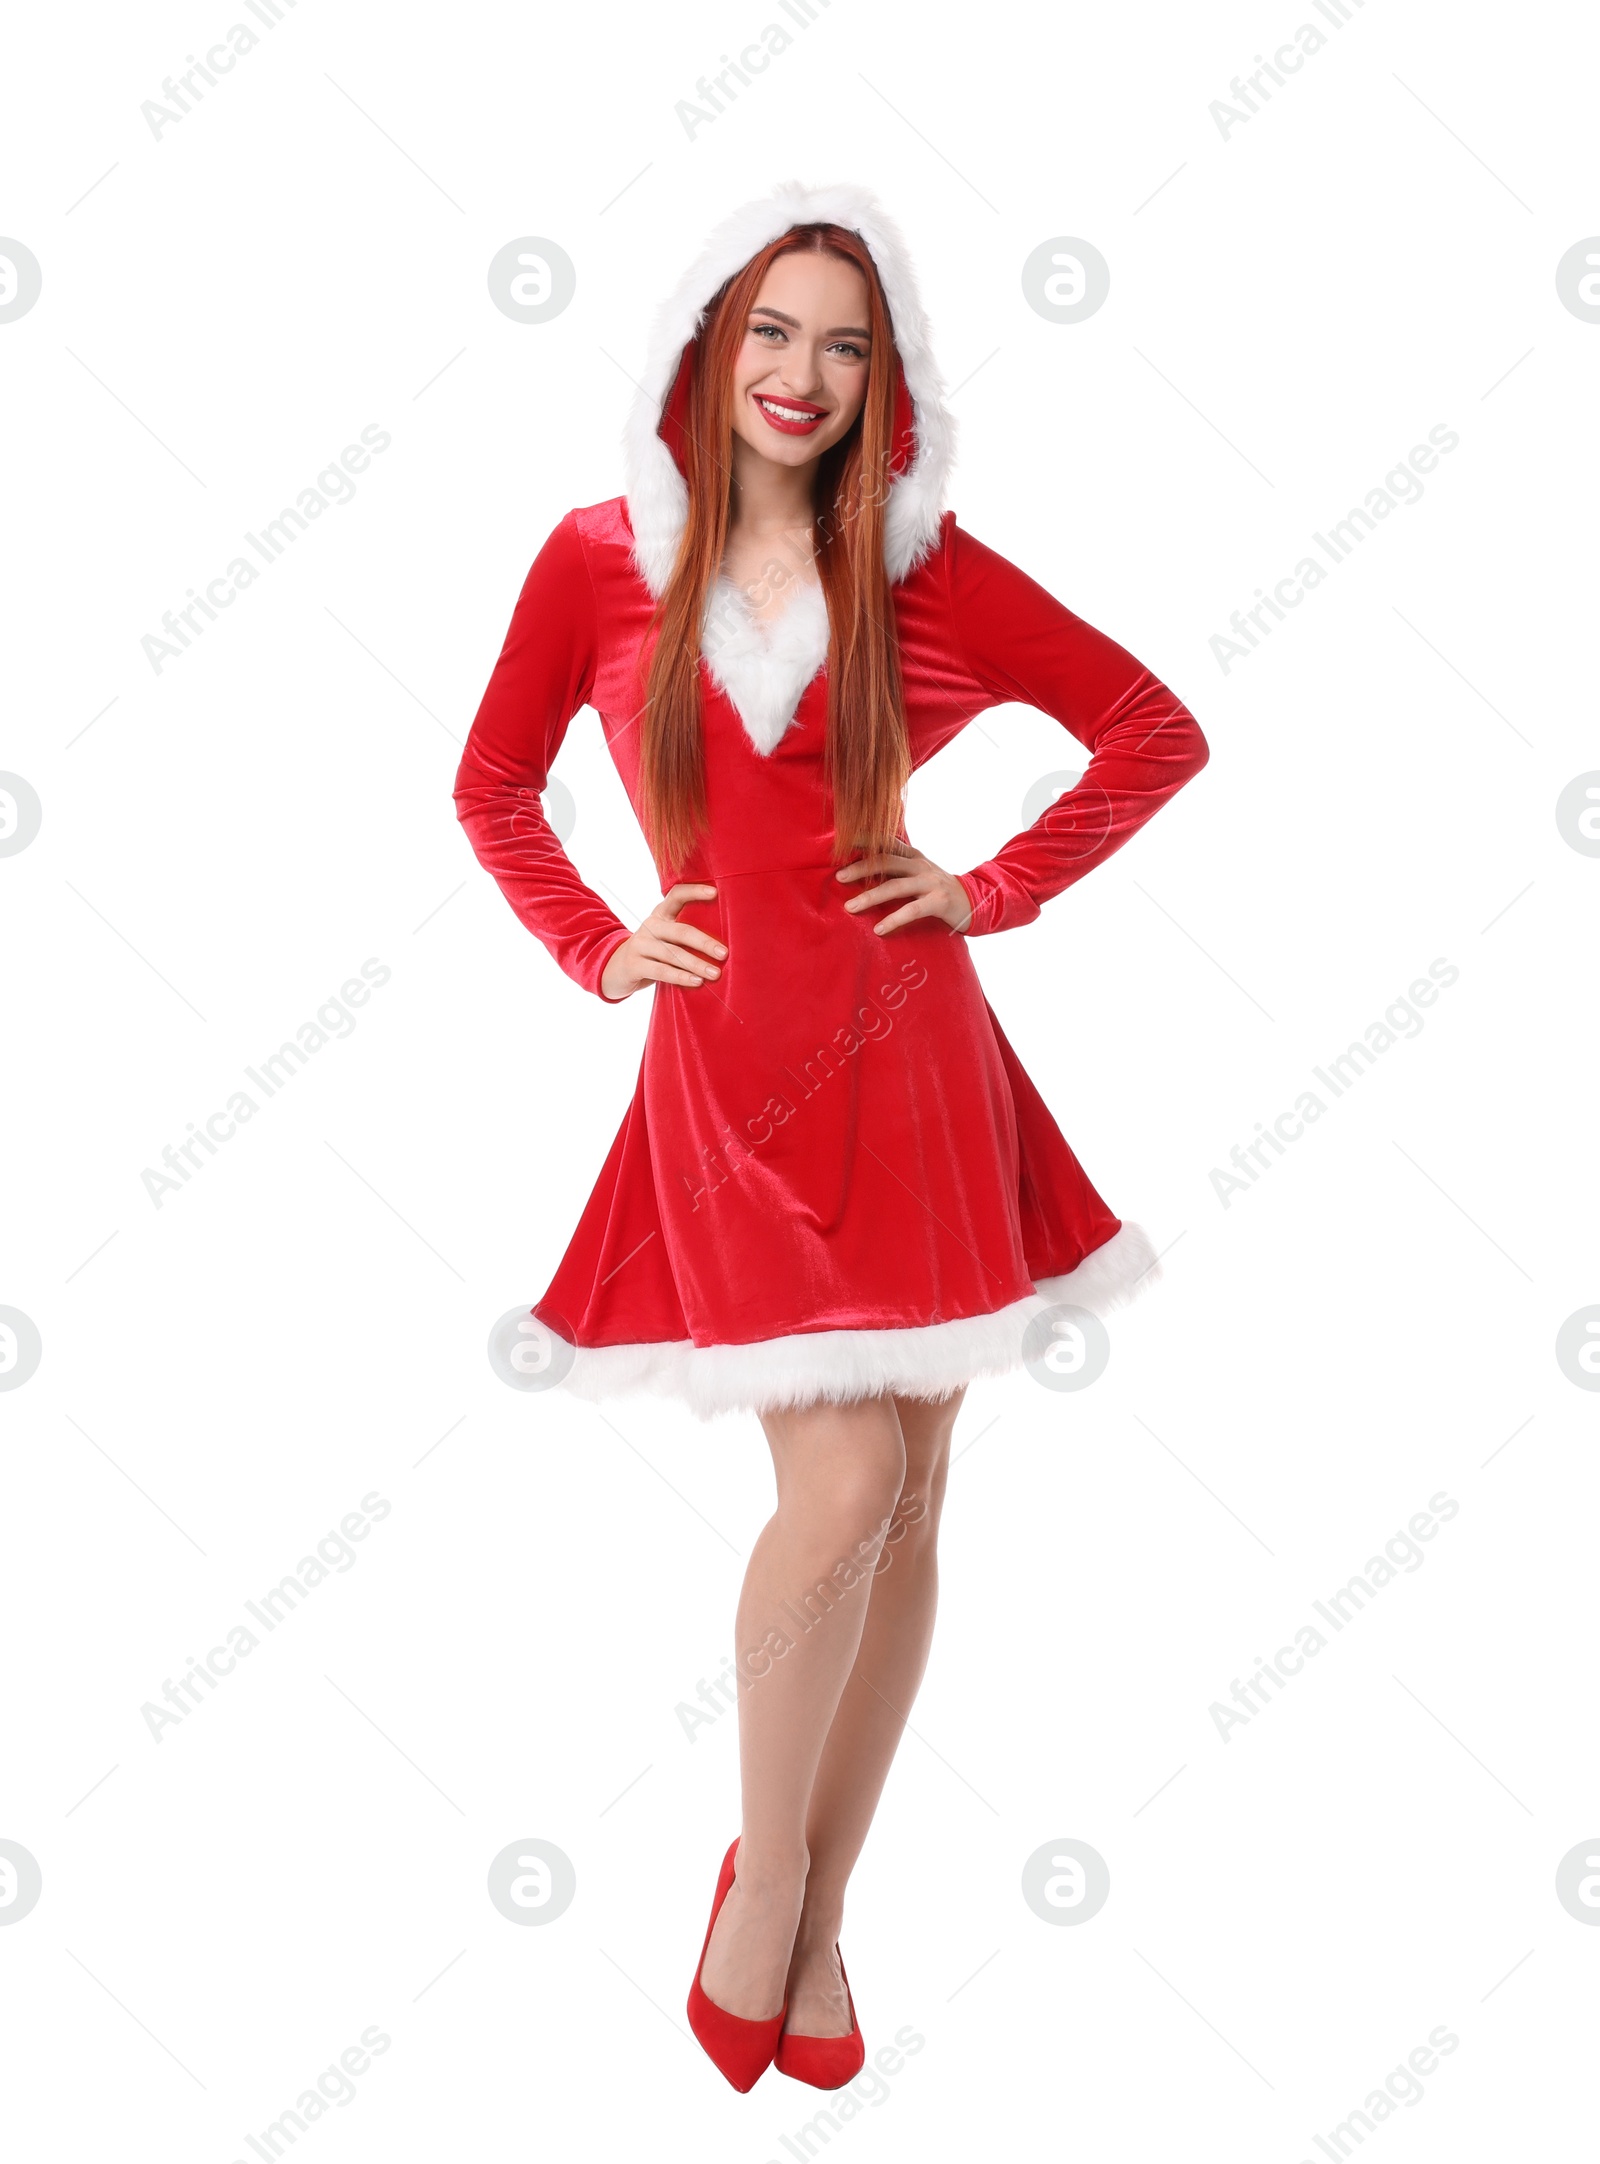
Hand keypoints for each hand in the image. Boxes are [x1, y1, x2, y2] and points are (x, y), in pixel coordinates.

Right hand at [601, 884, 726, 997]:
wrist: (617, 968)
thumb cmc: (654, 952)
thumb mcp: (665, 936)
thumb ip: (685, 932)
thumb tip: (724, 942)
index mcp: (661, 914)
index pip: (676, 895)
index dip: (694, 892)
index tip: (715, 893)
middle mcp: (650, 925)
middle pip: (680, 931)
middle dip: (704, 942)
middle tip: (724, 953)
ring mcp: (640, 944)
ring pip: (672, 954)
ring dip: (696, 964)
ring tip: (715, 973)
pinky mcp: (634, 964)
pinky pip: (661, 971)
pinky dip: (681, 977)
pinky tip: (697, 982)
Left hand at [835, 842, 972, 934]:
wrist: (975, 902)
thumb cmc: (939, 890)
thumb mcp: (920, 873)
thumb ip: (898, 868)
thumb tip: (863, 870)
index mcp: (914, 856)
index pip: (887, 842)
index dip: (866, 839)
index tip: (843, 839)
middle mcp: (921, 865)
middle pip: (886, 861)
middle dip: (861, 868)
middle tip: (839, 877)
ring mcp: (931, 882)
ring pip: (895, 886)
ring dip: (870, 896)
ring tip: (851, 907)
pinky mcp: (939, 901)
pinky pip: (912, 910)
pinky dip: (894, 919)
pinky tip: (879, 929)